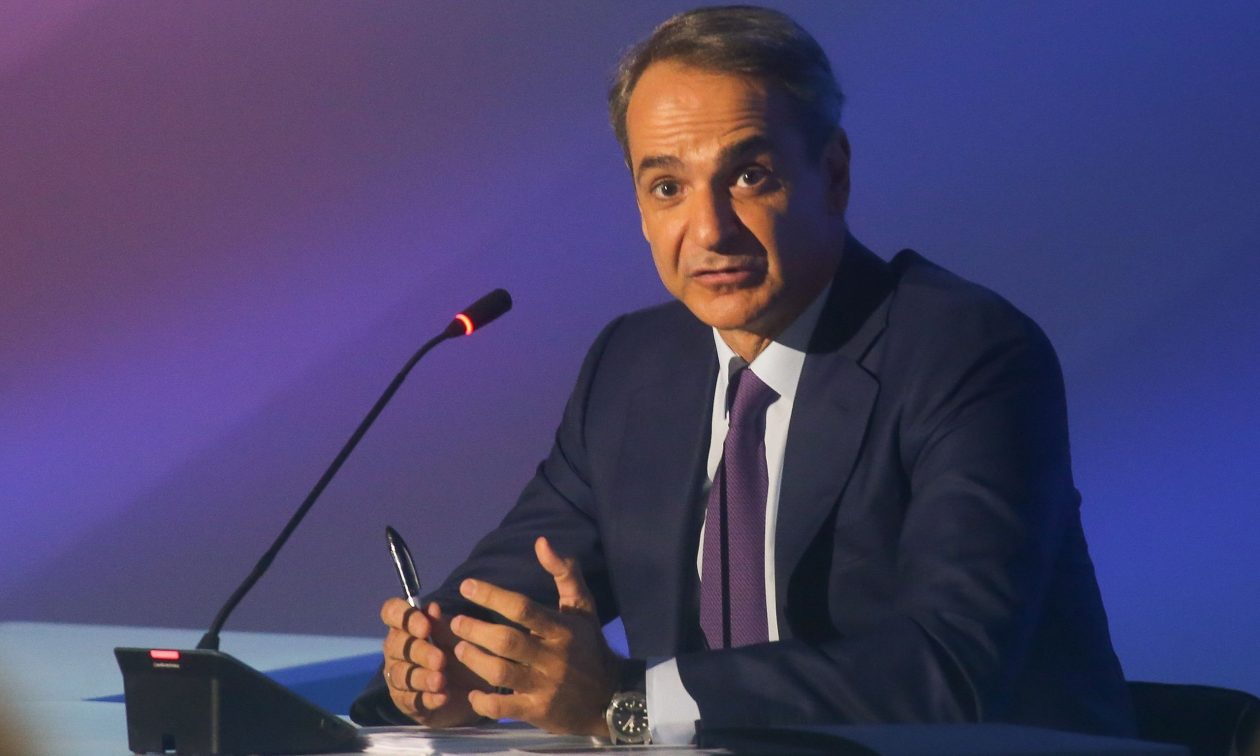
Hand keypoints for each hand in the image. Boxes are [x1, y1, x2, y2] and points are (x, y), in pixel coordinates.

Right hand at [380, 598, 491, 726]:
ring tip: (441, 680)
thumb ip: (443, 626)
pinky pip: (411, 701)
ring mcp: (398, 677)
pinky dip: (427, 698)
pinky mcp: (406, 703)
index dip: (404, 617)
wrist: (474, 691)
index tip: (426, 627)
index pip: (391, 612)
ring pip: (401, 675)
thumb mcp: (457, 638)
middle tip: (441, 659)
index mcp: (406, 626)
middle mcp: (396, 650)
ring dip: (421, 677)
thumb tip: (432, 607)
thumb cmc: (461, 655)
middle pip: (396, 646)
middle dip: (419, 652)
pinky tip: (442, 696)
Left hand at [450, 536, 619, 737]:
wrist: (611, 697)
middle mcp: (553, 657)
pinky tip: (473, 692)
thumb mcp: (583, 607)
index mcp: (561, 629)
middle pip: (507, 642)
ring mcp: (544, 687)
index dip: (492, 595)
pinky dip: (483, 702)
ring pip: (501, 674)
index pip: (522, 608)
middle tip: (456, 621)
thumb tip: (541, 542)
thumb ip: (564, 573)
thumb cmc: (589, 646)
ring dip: (475, 660)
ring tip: (460, 648)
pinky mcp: (538, 712)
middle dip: (476, 630)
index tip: (467, 585)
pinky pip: (503, 708)